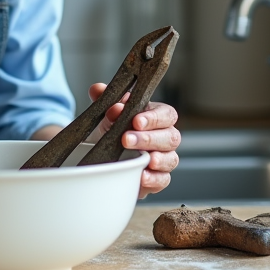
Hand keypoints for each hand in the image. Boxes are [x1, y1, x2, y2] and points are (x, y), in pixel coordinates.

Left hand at [88, 82, 179, 198]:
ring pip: (171, 159)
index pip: (166, 114)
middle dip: (149, 139)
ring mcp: (164, 159)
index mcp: (157, 117)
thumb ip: (106, 100)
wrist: (107, 155)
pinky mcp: (158, 178)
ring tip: (144, 160)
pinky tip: (142, 177)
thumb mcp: (108, 114)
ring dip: (157, 159)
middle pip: (171, 137)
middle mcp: (164, 137)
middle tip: (126, 139)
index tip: (136, 121)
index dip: (154, 118)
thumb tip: (97, 90)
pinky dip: (153, 179)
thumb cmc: (114, 129)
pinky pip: (163, 180)